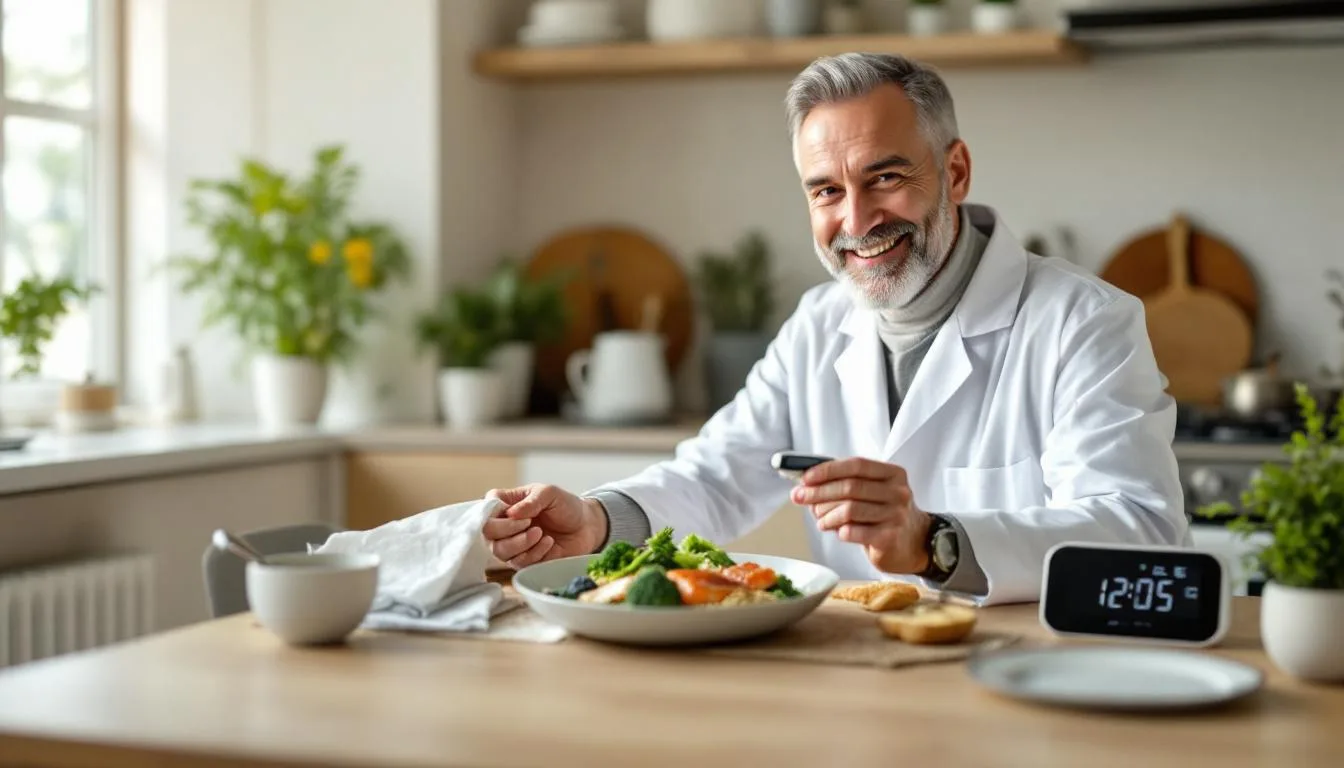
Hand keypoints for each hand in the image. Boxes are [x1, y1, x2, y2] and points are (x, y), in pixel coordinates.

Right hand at [483, 484, 608, 568]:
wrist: (587, 526)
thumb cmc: (566, 506)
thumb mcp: (549, 494)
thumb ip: (531, 501)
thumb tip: (512, 513)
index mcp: (507, 505)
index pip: (485, 510)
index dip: (494, 515)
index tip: (515, 513)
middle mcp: (505, 526)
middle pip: (487, 534)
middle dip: (508, 530)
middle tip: (530, 523)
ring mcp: (513, 545)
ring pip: (500, 552)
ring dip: (522, 543)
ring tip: (540, 533)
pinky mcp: (524, 561)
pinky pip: (519, 563)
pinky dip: (535, 553)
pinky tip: (549, 542)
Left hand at [789, 458, 932, 574]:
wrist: (915, 543)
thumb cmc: (885, 514)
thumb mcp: (872, 492)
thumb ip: (844, 484)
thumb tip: (804, 486)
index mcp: (893, 474)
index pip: (856, 465)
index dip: (828, 470)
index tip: (806, 478)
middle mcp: (898, 492)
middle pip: (850, 487)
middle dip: (818, 493)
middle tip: (800, 498)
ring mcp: (896, 515)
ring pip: (849, 510)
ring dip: (826, 515)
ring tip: (820, 520)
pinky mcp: (890, 538)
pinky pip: (854, 531)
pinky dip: (839, 531)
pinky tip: (838, 532)